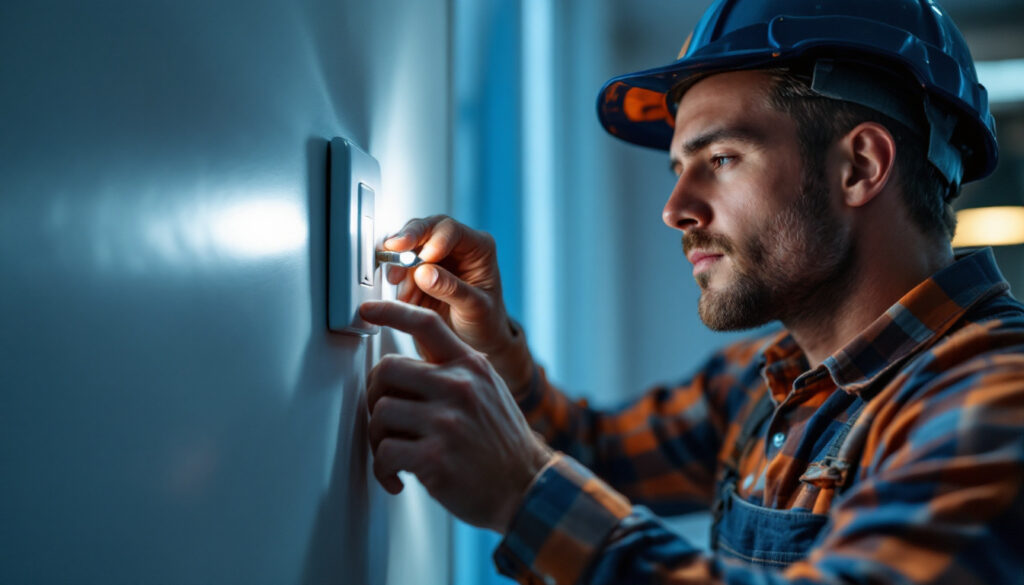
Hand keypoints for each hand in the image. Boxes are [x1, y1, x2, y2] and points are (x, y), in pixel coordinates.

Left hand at [361, 300, 552, 532]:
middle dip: (375, 395)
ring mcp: (447, 421)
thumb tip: (403, 371)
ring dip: (378, 438)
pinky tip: (397, 478)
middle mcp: (459, 387)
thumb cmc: (501, 444)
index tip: (367, 309)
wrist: (527, 488)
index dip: (391, 311)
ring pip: (380, 413)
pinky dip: (383, 470)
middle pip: (386, 370)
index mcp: (471, 366)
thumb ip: (454, 373)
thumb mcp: (489, 391)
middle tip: (384, 417)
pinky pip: (384, 453)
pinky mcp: (435, 457)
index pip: (427, 324)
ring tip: (395, 452)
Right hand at [383, 216, 532, 391]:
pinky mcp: (418, 272)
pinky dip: (398, 282)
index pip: (451, 230)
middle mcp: (456, 246)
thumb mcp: (475, 308)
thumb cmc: (486, 322)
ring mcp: (435, 257)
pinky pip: (400, 267)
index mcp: (478, 247)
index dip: (433, 239)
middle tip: (393, 253)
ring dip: (401, 267)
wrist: (477, 342)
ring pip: (408, 246)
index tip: (422, 258)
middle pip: (425, 229)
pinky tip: (405, 300)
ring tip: (406, 294)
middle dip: (407, 241)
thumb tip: (424, 272)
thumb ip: (452, 289)